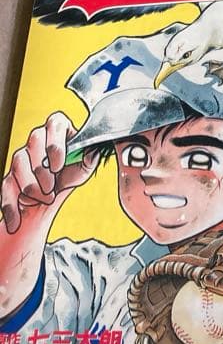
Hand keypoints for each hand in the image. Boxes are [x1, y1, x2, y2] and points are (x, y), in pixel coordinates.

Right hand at [2, 113, 97, 233]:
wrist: (51, 196)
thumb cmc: (70, 175)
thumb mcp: (85, 167)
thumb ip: (90, 157)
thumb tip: (93, 151)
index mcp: (59, 130)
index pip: (55, 122)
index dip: (55, 144)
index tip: (59, 166)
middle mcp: (38, 138)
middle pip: (34, 141)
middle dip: (42, 168)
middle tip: (52, 187)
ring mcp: (21, 155)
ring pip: (19, 164)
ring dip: (31, 186)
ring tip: (45, 198)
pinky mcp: (9, 175)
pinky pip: (5, 186)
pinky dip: (11, 206)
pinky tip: (15, 221)